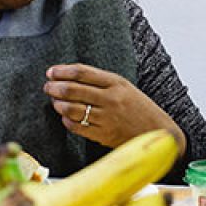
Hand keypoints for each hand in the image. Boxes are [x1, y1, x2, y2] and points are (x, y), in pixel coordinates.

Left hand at [44, 63, 186, 154]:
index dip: (62, 71)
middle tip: (48, 87)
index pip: (82, 72)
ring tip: (55, 102)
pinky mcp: (103, 134)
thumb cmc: (139, 108)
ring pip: (72, 109)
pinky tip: (66, 117)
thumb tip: (70, 76)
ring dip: (58, 104)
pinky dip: (67, 121)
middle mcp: (111, 98)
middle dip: (55, 87)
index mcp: (116, 83)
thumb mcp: (124, 87)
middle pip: (73, 89)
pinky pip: (77, 126)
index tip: (51, 72)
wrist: (157, 130)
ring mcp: (106, 117)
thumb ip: (101, 81)